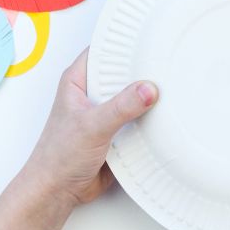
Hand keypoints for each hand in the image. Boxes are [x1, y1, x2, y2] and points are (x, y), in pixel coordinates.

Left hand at [21, 48, 158, 206]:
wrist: (58, 190)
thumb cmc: (58, 156)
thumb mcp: (92, 126)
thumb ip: (121, 107)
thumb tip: (147, 90)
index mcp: (78, 80)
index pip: (104, 50)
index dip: (124, 43)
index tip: (149, 39)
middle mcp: (92, 93)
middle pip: (124, 73)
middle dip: (143, 73)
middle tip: (166, 68)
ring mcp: (106, 112)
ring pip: (133, 97)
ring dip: (149, 99)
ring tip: (171, 91)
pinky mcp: (117, 131)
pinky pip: (139, 120)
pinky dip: (150, 120)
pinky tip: (165, 118)